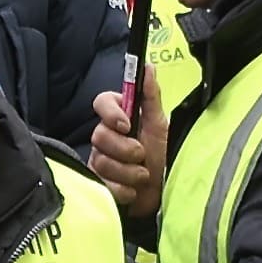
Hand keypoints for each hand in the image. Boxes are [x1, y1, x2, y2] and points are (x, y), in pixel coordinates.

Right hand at [85, 69, 169, 215]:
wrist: (163, 195)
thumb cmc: (163, 158)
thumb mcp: (160, 126)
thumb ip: (151, 97)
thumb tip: (148, 66)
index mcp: (120, 118)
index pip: (101, 102)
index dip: (110, 113)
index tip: (126, 125)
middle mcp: (106, 137)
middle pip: (99, 135)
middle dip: (125, 149)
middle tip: (141, 155)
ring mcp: (100, 160)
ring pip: (101, 161)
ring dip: (128, 172)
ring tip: (142, 176)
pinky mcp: (98, 183)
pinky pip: (102, 184)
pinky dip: (122, 189)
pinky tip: (133, 190)